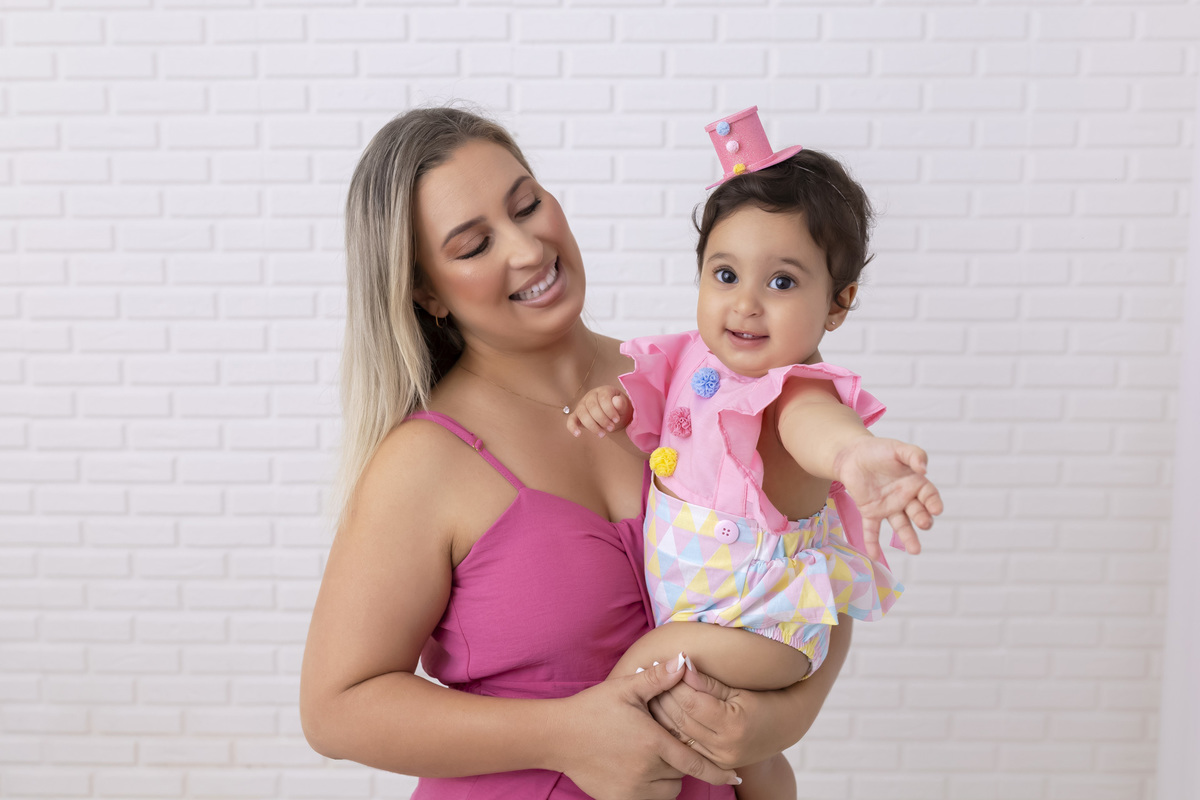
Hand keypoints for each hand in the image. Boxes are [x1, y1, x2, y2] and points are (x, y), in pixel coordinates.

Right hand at [558, 656, 741, 798]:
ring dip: (668, 779)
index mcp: (652, 742)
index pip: (695, 762)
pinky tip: (640, 772)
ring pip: (667, 791)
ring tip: (653, 758)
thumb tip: (684, 661)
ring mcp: (632, 789)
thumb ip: (658, 678)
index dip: (718, 771)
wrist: (557, 736)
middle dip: (680, 762)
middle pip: (681, 775)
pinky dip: (651, 790)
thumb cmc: (593, 708)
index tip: (734, 774)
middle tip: (664, 744)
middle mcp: (645, 770)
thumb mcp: (626, 688)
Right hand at [567, 385, 630, 438]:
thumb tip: (617, 400)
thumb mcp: (624, 406)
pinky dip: (572, 427)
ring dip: (592, 426)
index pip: (603, 398)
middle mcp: (591, 396)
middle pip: (592, 406)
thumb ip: (621, 404)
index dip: (610, 410)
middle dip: (602, 419)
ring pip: (582, 413)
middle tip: (611, 428)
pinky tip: (578, 434)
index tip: (617, 420)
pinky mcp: (577, 415)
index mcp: (603, 391)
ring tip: (602, 434)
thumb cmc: (619, 409)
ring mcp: (582, 404)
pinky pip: (571, 419)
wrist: (614, 414)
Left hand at [646, 663, 771, 769]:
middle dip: (662, 696)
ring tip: (648, 691)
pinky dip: (671, 728)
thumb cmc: (764, 700)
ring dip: (661, 712)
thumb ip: (709, 682)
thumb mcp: (738, 689)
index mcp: (733, 725)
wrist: (784, 728)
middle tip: (646, 675)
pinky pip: (684, 744)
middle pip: (682, 719)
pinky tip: (659, 712)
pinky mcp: (713, 764)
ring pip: (678, 734)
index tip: (661, 665)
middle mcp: (725, 747)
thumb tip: (683, 665)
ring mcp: (718, 759)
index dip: (674, 682)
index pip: (692, 702)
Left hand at [832, 436, 942, 560]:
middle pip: (917, 512)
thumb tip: (924, 469)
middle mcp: (904, 498)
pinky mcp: (870, 512)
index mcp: (915, 483)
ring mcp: (888, 507)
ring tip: (915, 551)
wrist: (851, 454)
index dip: (933, 502)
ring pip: (900, 525)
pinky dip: (872, 542)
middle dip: (922, 519)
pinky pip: (872, 529)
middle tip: (923, 523)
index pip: (929, 495)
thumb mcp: (898, 448)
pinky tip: (874, 555)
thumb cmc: (878, 450)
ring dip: (907, 537)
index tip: (936, 509)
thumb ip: (914, 455)